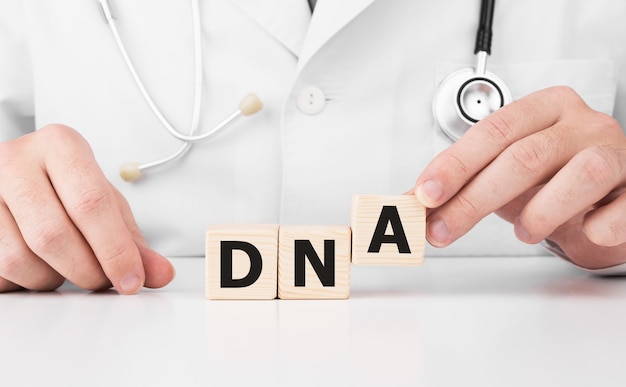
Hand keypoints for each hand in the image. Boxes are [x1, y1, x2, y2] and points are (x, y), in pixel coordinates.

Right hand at [0, 124, 174, 292]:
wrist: (20, 173)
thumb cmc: (68, 187)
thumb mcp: (106, 204)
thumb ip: (133, 241)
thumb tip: (162, 273)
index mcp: (60, 146)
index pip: (91, 203)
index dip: (115, 250)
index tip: (131, 280)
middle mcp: (16, 160)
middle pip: (54, 234)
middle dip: (86, 271)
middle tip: (101, 280)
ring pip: (19, 258)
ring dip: (52, 279)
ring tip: (67, 267)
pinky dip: (24, 281)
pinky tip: (39, 266)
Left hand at [414, 86, 625, 268]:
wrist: (613, 192)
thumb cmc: (555, 178)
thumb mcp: (505, 174)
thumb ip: (465, 182)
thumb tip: (413, 201)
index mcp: (545, 109)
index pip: (493, 131)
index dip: (456, 164)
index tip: (425, 192)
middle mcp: (581, 124)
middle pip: (524, 156)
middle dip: (475, 199)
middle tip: (444, 229)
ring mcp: (617, 151)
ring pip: (580, 174)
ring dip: (541, 212)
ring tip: (524, 233)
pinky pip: (623, 206)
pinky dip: (600, 224)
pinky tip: (586, 231)